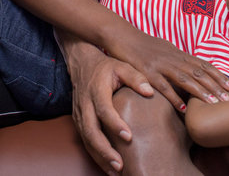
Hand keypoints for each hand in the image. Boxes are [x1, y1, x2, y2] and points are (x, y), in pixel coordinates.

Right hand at [70, 52, 154, 174]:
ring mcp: (79, 114)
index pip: (104, 110)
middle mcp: (85, 104)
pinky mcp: (78, 121)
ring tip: (116, 171)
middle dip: (104, 150)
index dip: (114, 124)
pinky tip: (108, 167)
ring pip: (86, 140)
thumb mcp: (122, 66)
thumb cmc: (106, 67)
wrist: (82, 64)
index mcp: (96, 90)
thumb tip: (150, 91)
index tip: (128, 137)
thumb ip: (136, 78)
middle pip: (90, 130)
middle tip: (119, 164)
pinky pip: (85, 141)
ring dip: (100, 156)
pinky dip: (96, 155)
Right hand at [110, 30, 228, 111]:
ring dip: (200, 92)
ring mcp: (160, 65)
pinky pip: (163, 87)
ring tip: (213, 103)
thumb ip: (178, 59)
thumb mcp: (164, 49)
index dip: (217, 75)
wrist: (121, 35)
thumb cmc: (142, 45)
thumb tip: (192, 69)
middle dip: (215, 86)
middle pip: (198, 73)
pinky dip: (174, 98)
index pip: (202, 65)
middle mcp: (172, 58)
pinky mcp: (147, 73)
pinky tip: (184, 109)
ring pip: (184, 79)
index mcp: (177, 53)